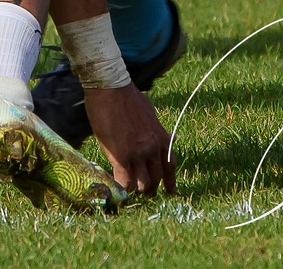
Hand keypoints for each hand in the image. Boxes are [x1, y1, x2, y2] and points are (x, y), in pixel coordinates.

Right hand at [84, 82, 175, 197]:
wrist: (111, 89)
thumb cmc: (127, 97)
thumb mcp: (150, 113)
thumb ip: (159, 130)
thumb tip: (169, 137)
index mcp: (160, 137)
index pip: (170, 165)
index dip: (170, 181)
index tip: (171, 191)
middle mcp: (152, 148)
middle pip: (156, 177)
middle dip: (151, 188)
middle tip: (146, 193)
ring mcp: (138, 153)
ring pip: (142, 183)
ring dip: (137, 189)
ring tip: (131, 192)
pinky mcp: (121, 156)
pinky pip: (124, 180)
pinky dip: (122, 187)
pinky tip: (117, 189)